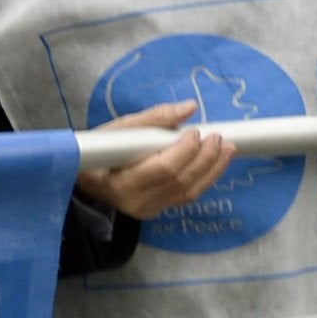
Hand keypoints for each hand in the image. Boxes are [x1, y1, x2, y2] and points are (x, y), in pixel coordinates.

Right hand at [82, 100, 233, 219]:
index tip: (194, 131)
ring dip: (213, 168)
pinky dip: (207, 178)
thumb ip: (154, 118)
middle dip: (205, 157)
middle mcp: (136, 201)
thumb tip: (189, 107)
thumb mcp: (120, 128)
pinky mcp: (160, 210)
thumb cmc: (102, 150)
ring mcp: (149, 209)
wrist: (90, 179)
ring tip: (227, 148)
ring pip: (190, 191)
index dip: (184, 150)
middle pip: (180, 180)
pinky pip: (189, 196)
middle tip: (217, 137)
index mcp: (119, 182)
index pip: (162, 169)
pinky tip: (217, 162)